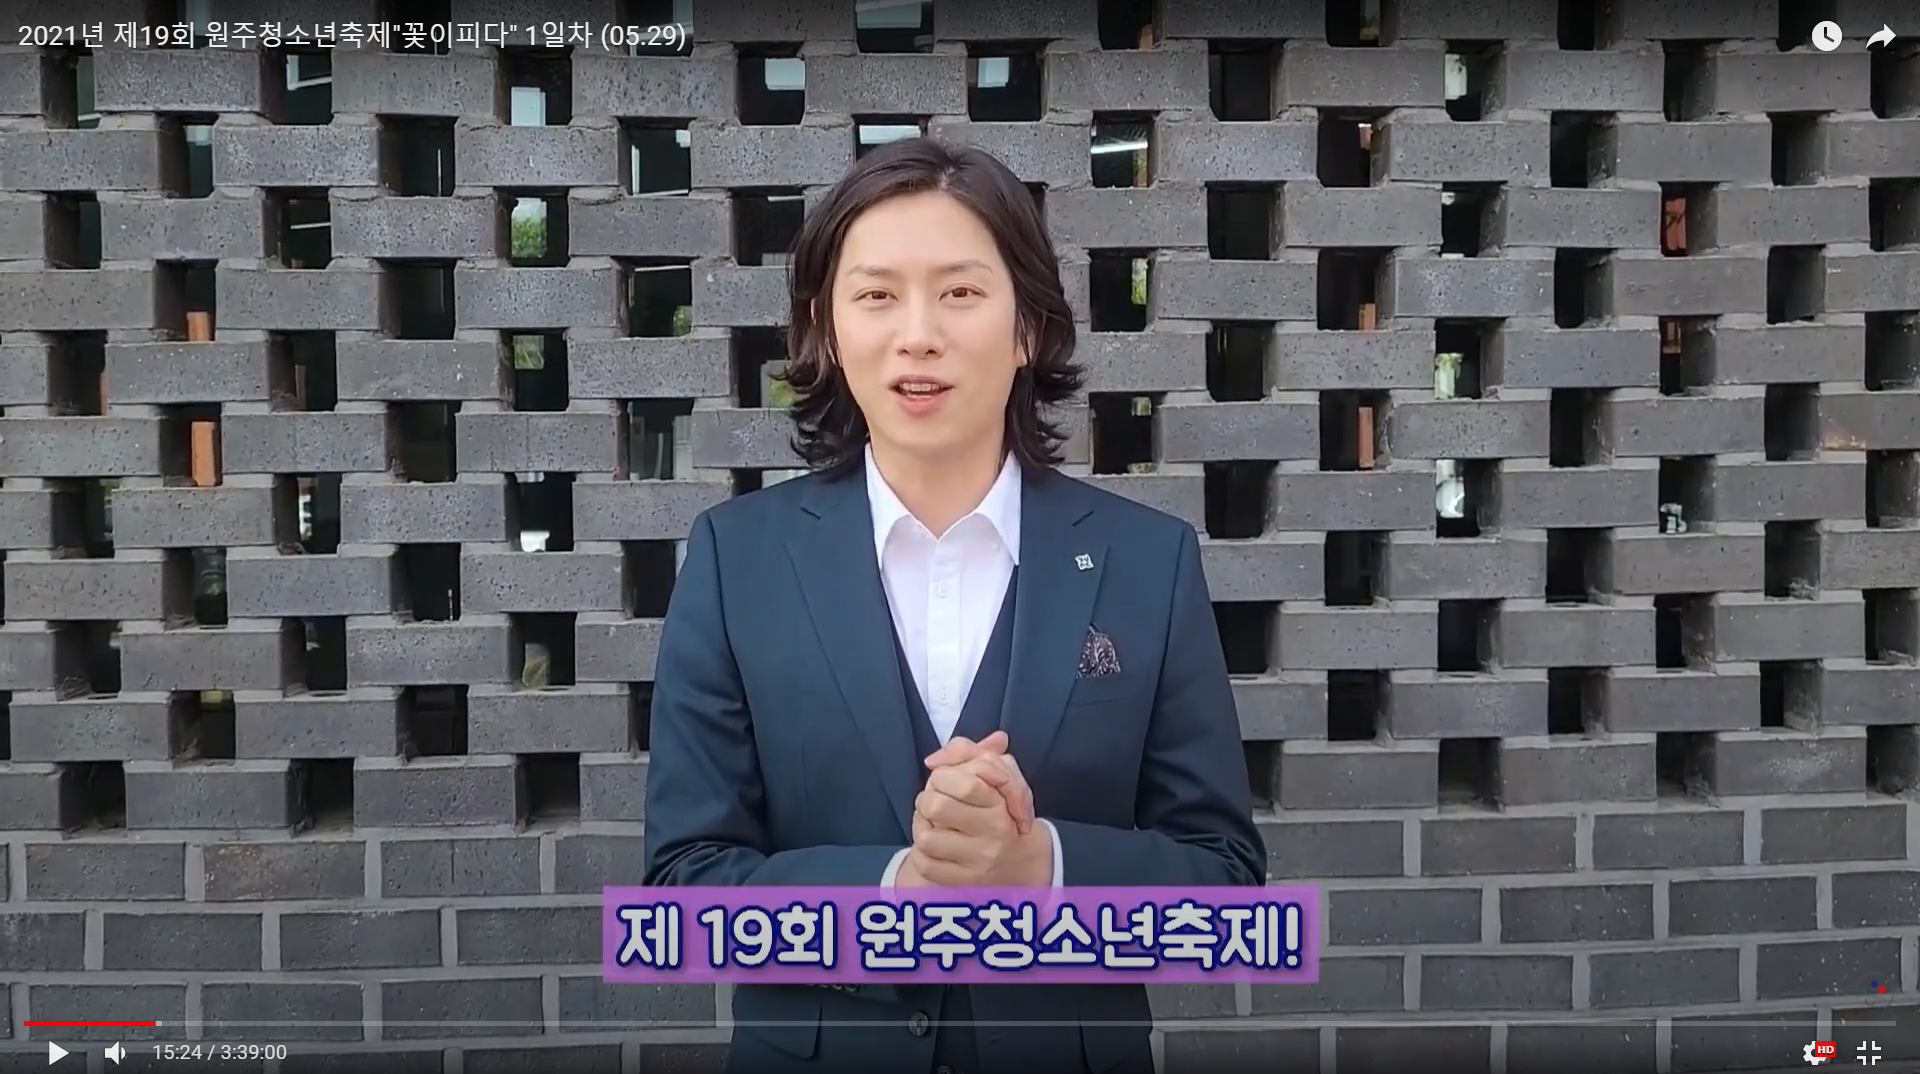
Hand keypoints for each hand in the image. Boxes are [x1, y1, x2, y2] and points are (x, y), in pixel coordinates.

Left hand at [903, 739, 1050, 886]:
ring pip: (926, 837)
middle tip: (936, 801)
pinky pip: (924, 863)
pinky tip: (933, 846)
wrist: (1016, 861)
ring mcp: (979, 862)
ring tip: (932, 823)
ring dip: (921, 825)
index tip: (947, 779)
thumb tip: (933, 761)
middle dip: (927, 798)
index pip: (966, 782)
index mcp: (1003, 806)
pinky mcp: (962, 883)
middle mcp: (994, 835)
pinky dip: (920, 852)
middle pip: (938, 807)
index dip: (945, 775)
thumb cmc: (999, 808)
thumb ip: (966, 751)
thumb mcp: (994, 772)